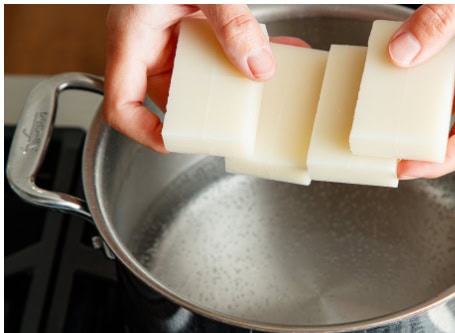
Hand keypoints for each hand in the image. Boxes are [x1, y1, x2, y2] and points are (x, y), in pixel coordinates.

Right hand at [104, 5, 306, 151]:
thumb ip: (231, 24)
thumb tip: (260, 66)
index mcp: (132, 40)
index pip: (122, 104)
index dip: (145, 131)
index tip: (179, 141)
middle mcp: (151, 41)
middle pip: (174, 94)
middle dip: (214, 106)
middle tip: (248, 117)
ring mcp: (175, 32)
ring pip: (206, 73)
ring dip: (242, 79)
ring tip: (276, 86)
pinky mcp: (198, 21)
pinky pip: (225, 46)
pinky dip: (253, 50)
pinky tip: (284, 50)